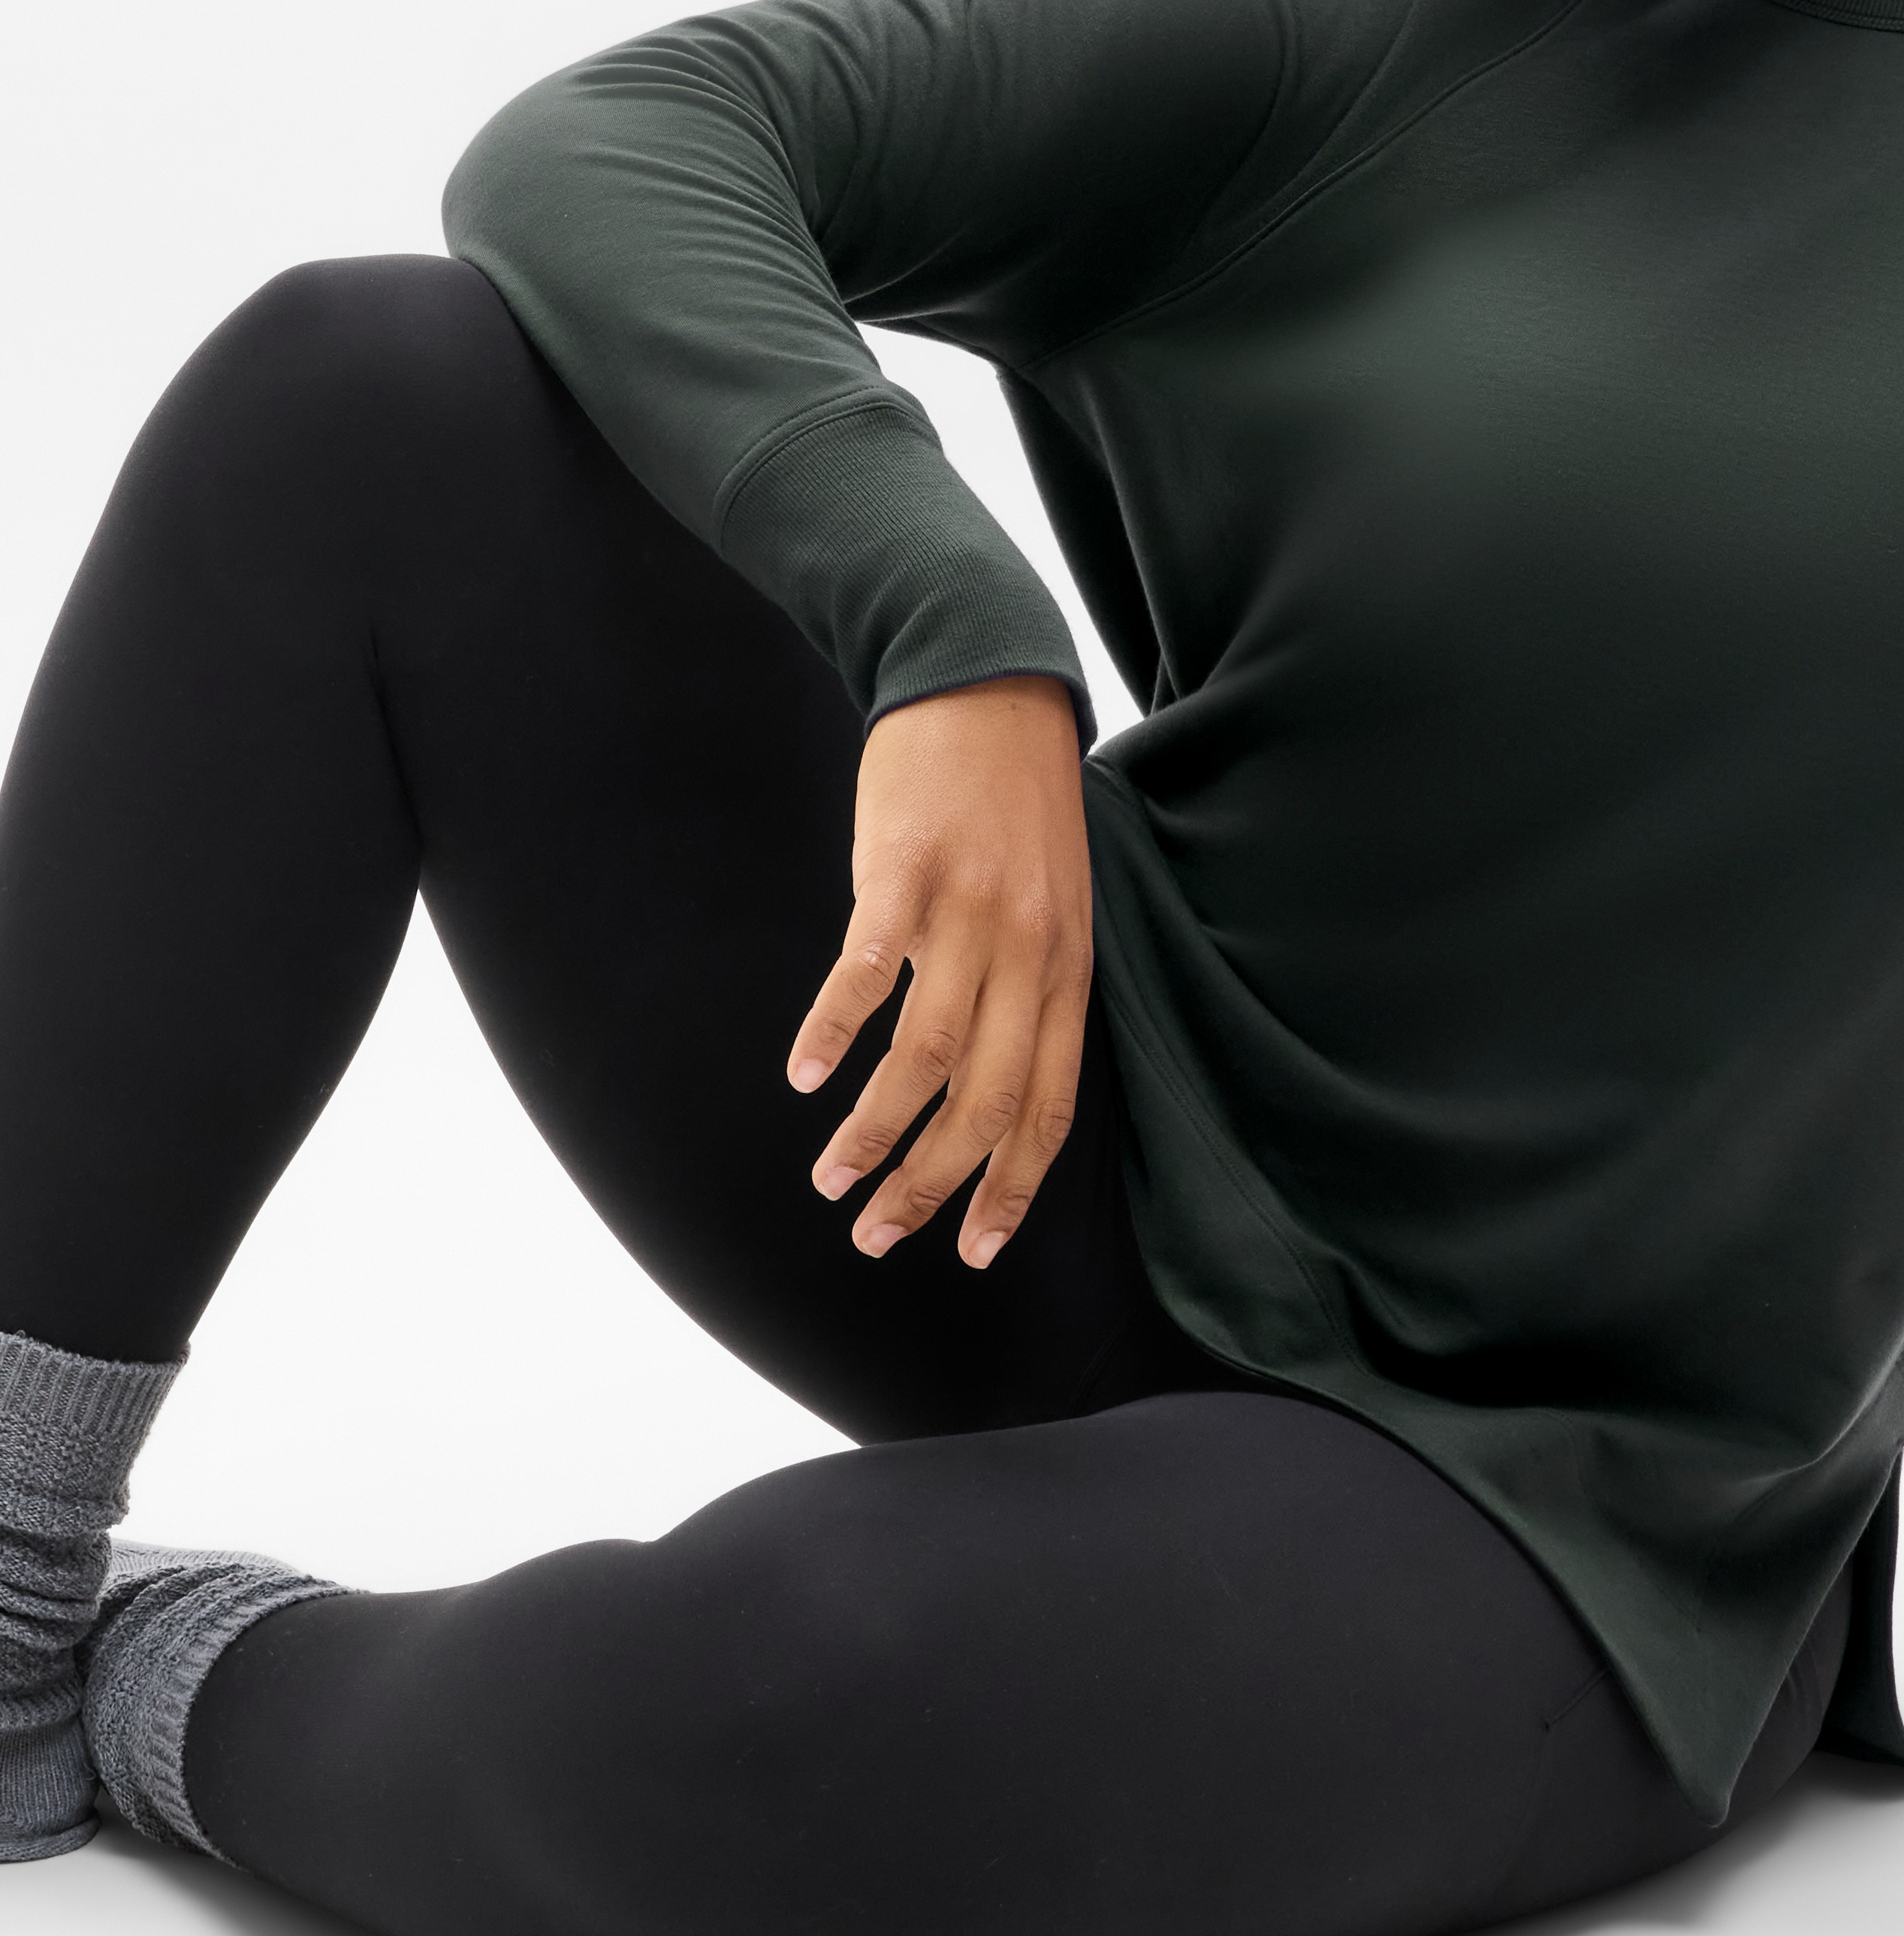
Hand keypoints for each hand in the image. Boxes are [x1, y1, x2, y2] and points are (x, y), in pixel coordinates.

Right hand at [787, 675, 1091, 1267]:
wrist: (987, 686)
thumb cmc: (1018, 804)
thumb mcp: (1056, 900)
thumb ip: (1033, 987)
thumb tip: (990, 1083)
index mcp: (1069, 965)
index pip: (1050, 1101)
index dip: (1012, 1184)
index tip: (974, 1249)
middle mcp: (1027, 949)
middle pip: (985, 1099)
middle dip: (931, 1184)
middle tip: (877, 1237)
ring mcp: (967, 910)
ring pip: (925, 1054)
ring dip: (873, 1130)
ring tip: (831, 1181)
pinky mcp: (904, 870)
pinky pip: (866, 972)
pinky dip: (832, 1030)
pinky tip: (802, 1074)